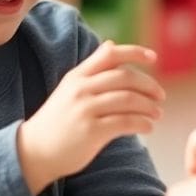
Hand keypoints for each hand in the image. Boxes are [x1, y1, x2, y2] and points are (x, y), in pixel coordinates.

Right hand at [18, 41, 165, 193]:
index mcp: (77, 76)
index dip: (135, 53)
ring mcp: (85, 110)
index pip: (110, 55)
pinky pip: (125, 122)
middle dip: (149, 85)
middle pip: (125, 77)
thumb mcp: (70, 88)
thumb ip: (92, 68)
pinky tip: (148, 127)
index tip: (154, 58)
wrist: (34, 152)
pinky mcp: (91, 131)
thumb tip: (112, 44)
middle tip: (160, 96)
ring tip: (157, 114)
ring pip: (128, 100)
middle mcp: (81, 89)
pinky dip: (142, 123)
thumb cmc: (58, 120)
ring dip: (149, 106)